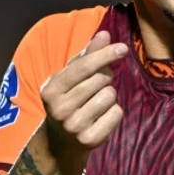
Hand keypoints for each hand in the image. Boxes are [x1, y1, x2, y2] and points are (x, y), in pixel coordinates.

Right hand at [39, 30, 127, 174]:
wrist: (62, 140)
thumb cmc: (69, 98)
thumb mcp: (71, 76)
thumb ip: (87, 54)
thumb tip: (104, 34)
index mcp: (51, 89)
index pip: (83, 67)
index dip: (104, 55)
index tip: (122, 48)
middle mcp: (59, 109)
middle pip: (100, 80)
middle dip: (105, 78)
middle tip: (97, 86)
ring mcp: (74, 126)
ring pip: (110, 96)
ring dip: (109, 95)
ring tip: (97, 102)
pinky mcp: (89, 140)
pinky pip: (117, 113)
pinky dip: (114, 112)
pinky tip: (101, 116)